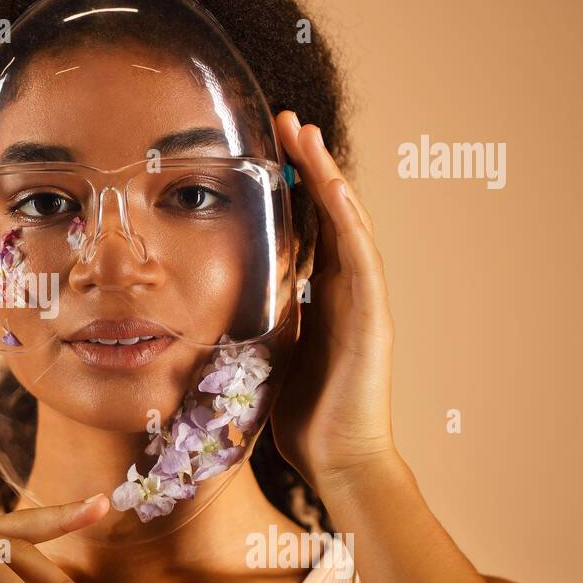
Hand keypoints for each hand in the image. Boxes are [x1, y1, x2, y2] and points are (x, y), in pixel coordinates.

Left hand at [269, 111, 398, 496]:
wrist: (338, 460)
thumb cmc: (302, 416)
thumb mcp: (268, 353)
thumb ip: (256, 322)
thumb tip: (210, 306)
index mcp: (320, 297)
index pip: (307, 228)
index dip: (291, 188)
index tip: (264, 151)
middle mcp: (346, 290)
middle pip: (329, 213)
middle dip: (309, 166)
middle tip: (286, 122)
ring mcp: (364, 300)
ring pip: (348, 222)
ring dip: (328, 175)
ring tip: (306, 134)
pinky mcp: (373, 317)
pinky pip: (362, 257)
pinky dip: (348, 218)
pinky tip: (332, 186)